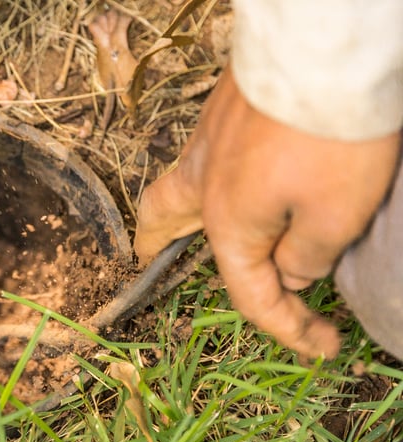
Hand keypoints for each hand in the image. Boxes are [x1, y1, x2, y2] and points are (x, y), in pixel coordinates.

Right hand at [136, 67, 400, 358]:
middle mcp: (203, 184)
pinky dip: (210, 174)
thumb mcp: (338, 216)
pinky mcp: (226, 108)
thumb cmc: (331, 139)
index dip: (289, 328)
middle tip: (148, 262)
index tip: (326, 346)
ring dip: (174, 210)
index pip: (253, 292)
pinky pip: (204, 153)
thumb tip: (291, 271)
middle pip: (162, 223)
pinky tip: (238, 167)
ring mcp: (208, 141)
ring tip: (180, 222)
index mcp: (227, 223)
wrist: (324, 51)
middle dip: (154, 249)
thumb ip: (308, 256)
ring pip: (176, 184)